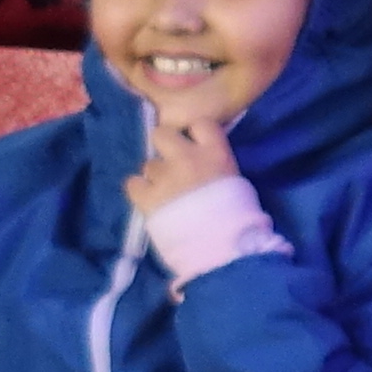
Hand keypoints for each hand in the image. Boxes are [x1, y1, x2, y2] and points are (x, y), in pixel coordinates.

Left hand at [121, 106, 237, 223]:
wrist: (224, 248)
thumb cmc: (239, 218)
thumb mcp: (237, 183)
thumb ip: (217, 167)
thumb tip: (207, 166)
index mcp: (215, 153)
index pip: (200, 123)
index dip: (193, 133)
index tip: (194, 145)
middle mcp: (187, 157)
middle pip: (162, 134)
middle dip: (164, 147)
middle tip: (171, 165)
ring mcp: (165, 176)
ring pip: (148, 165)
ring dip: (154, 177)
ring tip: (163, 193)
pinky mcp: (148, 197)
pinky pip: (132, 184)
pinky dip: (138, 191)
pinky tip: (147, 200)